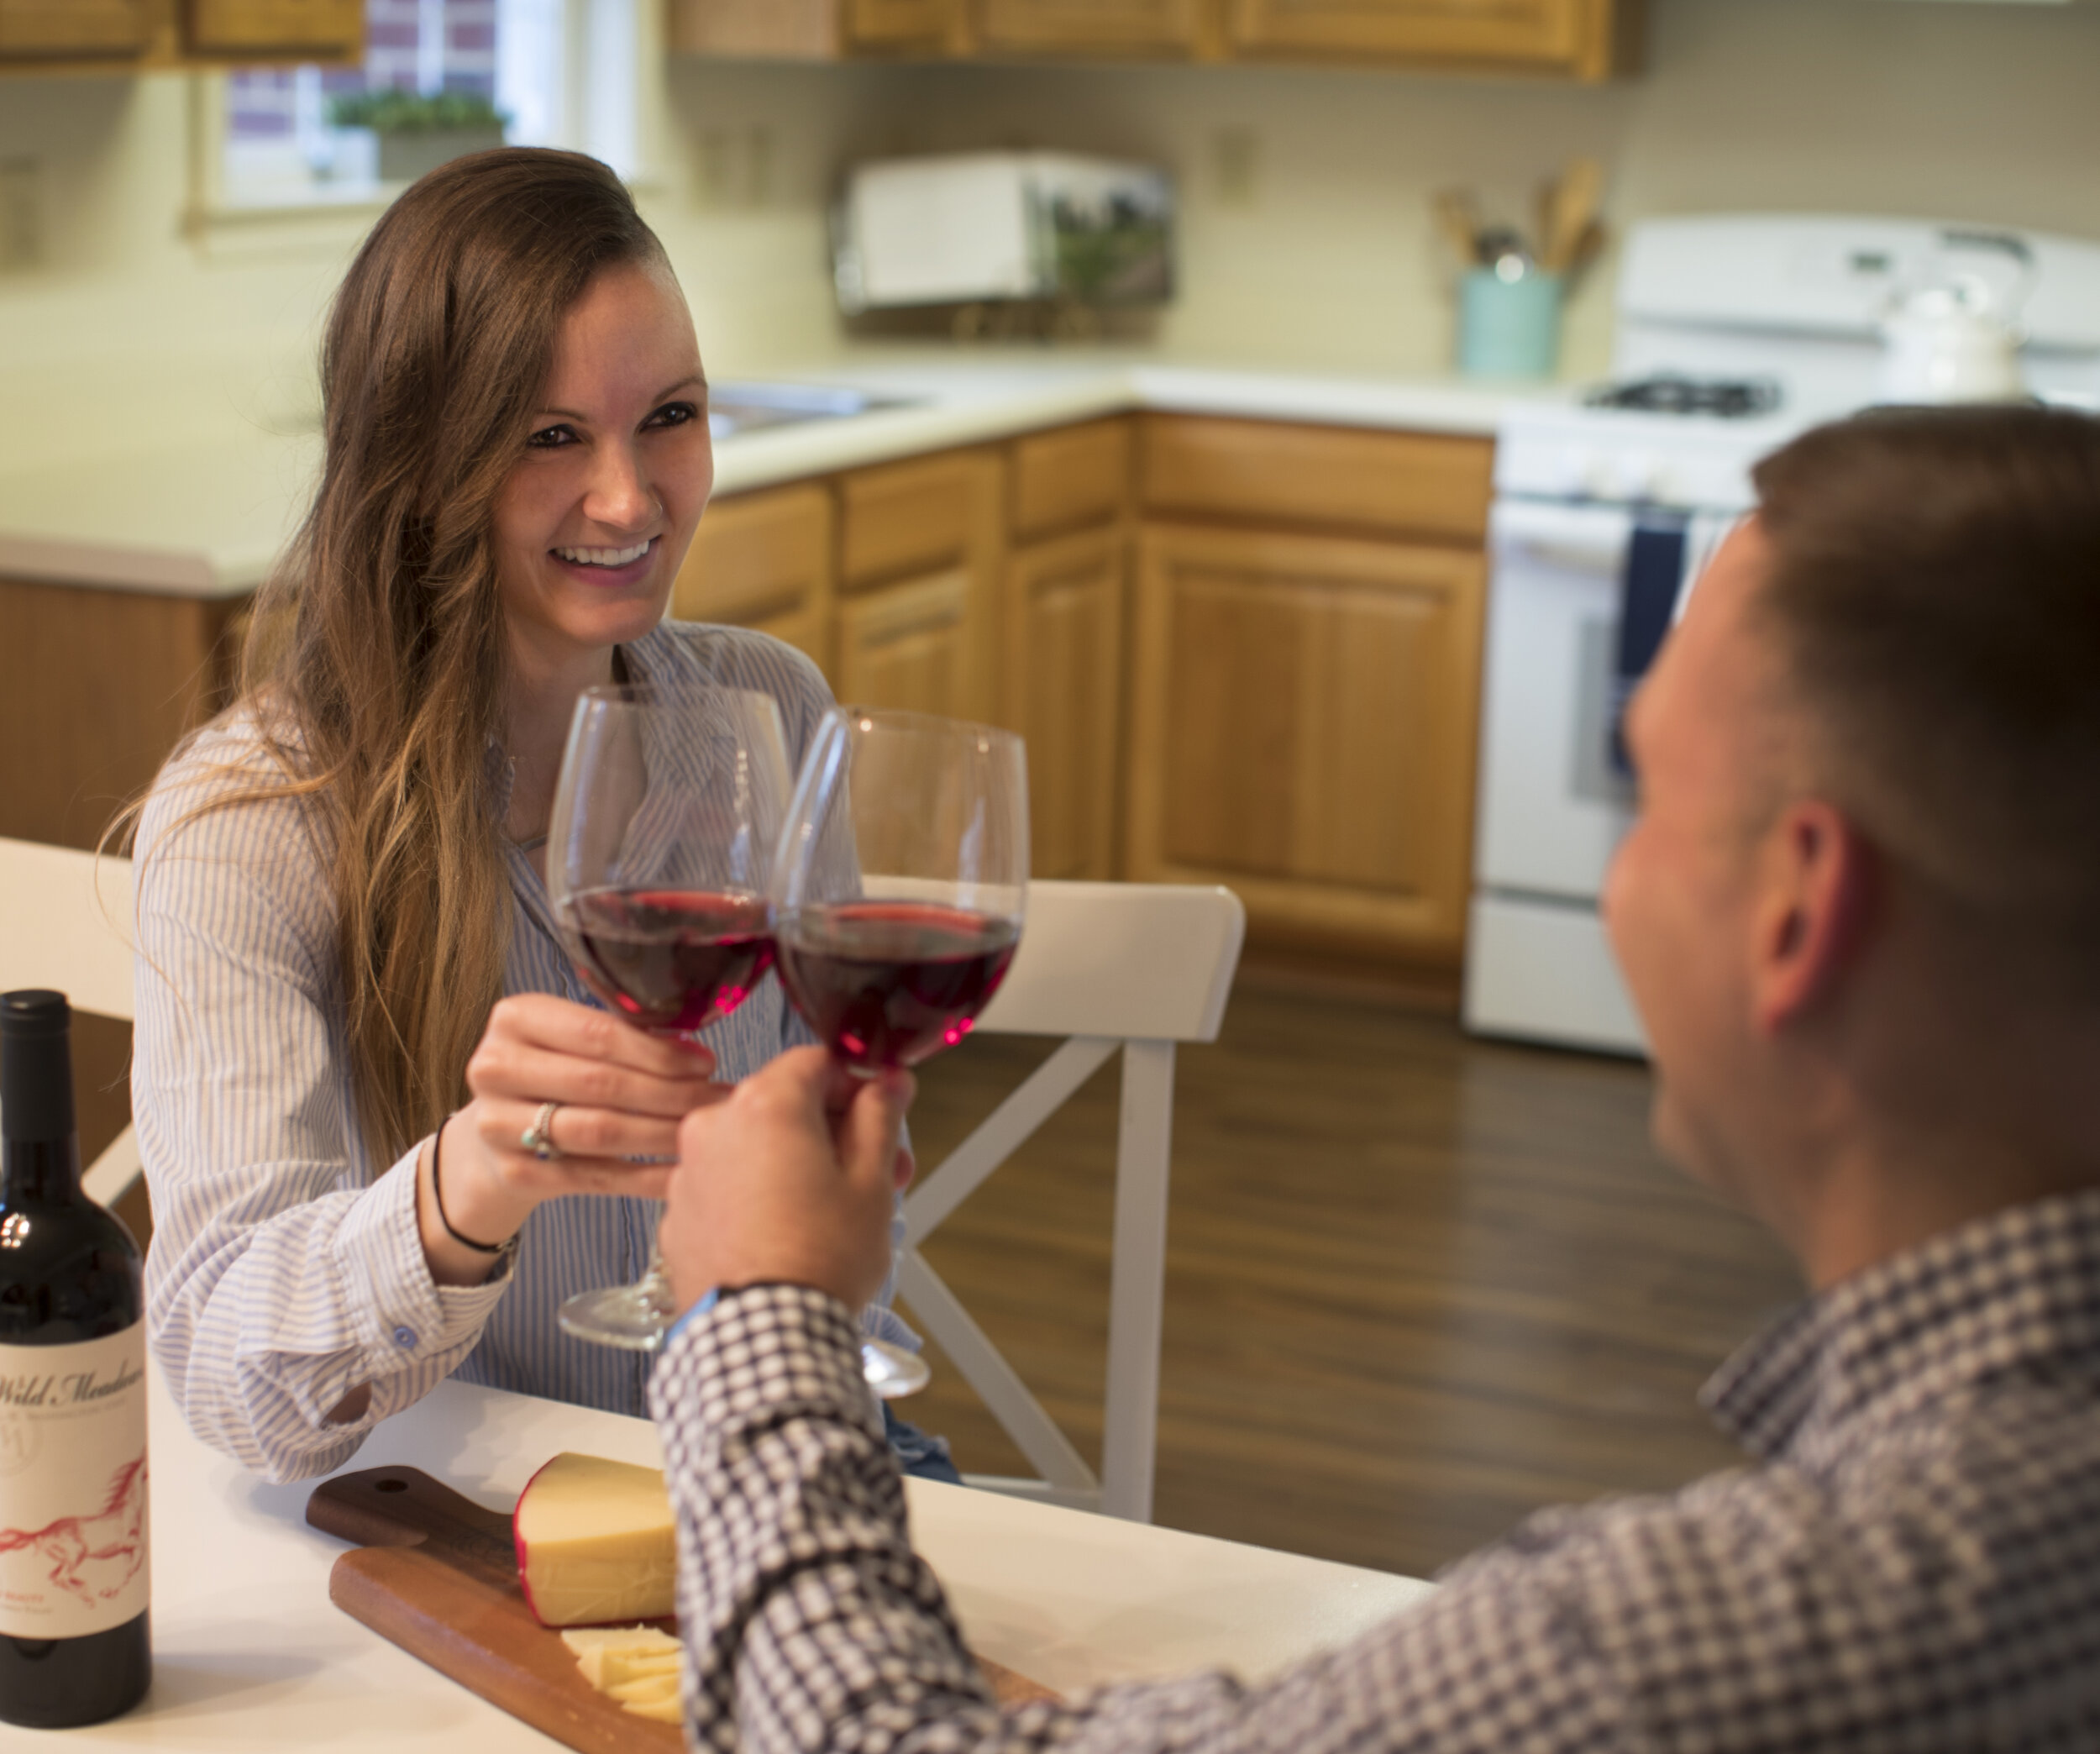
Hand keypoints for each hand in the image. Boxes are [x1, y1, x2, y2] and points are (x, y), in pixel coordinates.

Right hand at [426, 995, 726, 1266]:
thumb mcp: (569, 1038)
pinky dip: (644, 1178)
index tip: (705, 1063)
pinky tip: (680, 1173)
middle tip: (717, 1100)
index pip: (597, 1033)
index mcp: (515, 1018)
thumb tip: (695, 1052)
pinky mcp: (514, 1173)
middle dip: (670, 1093)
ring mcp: (498, 1124)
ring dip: (661, 1133)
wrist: (496, 1129)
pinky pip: (594, 1177)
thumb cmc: (550, 1072)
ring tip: (704, 1133)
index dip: (658, 1052)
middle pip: (601, 1083)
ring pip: (598, 1131)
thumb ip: (621, 1036)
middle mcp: (495, 1068)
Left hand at [660, 1047, 913, 1316]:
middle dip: (832, 1132)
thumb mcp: (871, 1181)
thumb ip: (880, 1117)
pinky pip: (724, 1187)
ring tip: (836, 1211)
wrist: (765, 1340)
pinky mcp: (678, 1216)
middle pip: (783, 1106)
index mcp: (766, 1105)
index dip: (855, 1085)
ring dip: (794, 1165)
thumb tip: (887, 1082)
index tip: (878, 1112)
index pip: (816, 1062)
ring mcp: (688, 1173)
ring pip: (753, 1148)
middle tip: (875, 1170)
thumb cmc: (819, 1261)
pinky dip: (754, 1197)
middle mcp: (715, 1126)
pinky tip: (789, 1233)